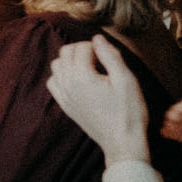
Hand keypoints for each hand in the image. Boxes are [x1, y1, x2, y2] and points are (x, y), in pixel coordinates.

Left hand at [46, 36, 151, 165]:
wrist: (123, 143)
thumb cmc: (129, 112)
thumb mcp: (127, 80)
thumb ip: (111, 56)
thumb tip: (97, 38)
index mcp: (82, 77)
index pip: (81, 47)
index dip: (96, 46)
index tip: (109, 55)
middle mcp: (67, 84)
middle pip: (65, 52)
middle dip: (81, 49)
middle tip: (100, 58)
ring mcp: (63, 96)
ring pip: (56, 65)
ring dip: (70, 60)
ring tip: (90, 67)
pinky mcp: (64, 106)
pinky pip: (53, 82)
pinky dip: (62, 75)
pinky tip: (78, 79)